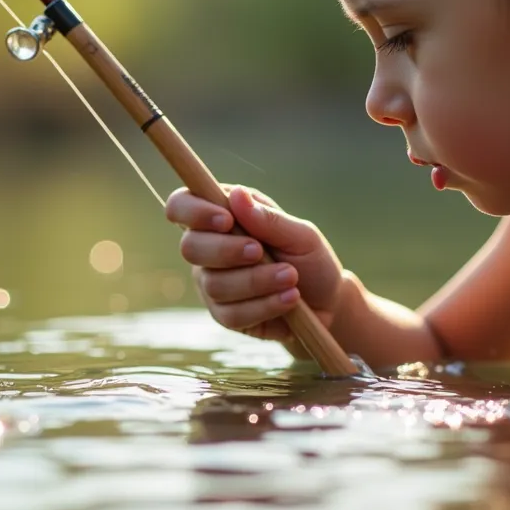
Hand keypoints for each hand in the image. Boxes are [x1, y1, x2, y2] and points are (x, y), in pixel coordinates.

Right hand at [165, 184, 345, 342]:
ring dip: (256, 281)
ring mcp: (213, 283)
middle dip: (226, 250)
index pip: (182, 205)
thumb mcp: (301, 235)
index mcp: (223, 215)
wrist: (327, 302)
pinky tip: (289, 299)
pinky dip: (264, 306)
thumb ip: (269, 219)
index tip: (226, 220)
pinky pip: (231, 314)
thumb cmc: (310, 260)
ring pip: (215, 284)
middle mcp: (210, 248)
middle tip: (260, 251)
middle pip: (190, 247)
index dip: (194, 211)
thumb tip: (236, 195)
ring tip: (291, 278)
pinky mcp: (224, 314)